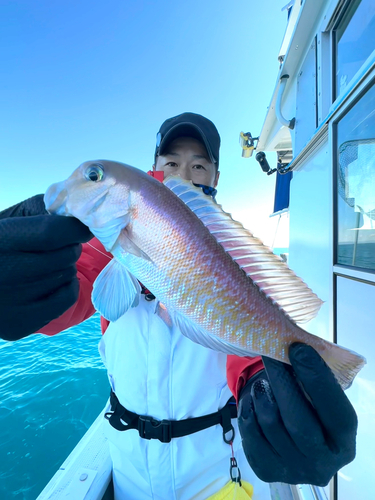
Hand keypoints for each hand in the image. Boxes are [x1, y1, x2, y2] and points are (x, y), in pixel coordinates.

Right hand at [0, 195, 91, 340]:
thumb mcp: (9, 219)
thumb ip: (41, 212)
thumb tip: (78, 217)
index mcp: (0, 240)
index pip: (52, 233)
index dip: (76, 228)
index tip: (83, 227)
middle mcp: (3, 272)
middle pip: (66, 255)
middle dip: (69, 247)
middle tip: (57, 247)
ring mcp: (10, 302)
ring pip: (68, 275)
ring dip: (66, 267)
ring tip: (46, 265)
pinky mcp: (18, 324)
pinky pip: (67, 298)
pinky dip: (68, 287)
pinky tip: (55, 282)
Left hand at [238, 343, 356, 485]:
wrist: (296, 442)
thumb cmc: (312, 411)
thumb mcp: (321, 399)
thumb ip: (313, 380)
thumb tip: (295, 351)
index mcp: (344, 442)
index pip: (334, 410)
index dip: (317, 378)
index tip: (298, 349)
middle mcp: (324, 463)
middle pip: (298, 422)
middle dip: (282, 383)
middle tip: (270, 357)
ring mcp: (295, 471)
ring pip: (271, 426)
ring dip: (262, 396)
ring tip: (262, 383)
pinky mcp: (269, 471)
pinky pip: (250, 437)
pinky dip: (248, 413)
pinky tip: (252, 402)